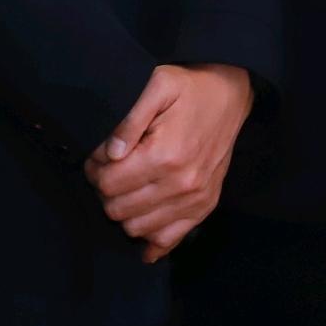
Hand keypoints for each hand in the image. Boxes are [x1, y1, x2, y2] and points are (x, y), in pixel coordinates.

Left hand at [86, 63, 253, 262]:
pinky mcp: (204, 205)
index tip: (100, 157)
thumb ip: (130, 121)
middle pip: (117, 210)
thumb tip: (110, 154)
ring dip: (124, 211)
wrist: (232, 93)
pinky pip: (169, 239)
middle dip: (105, 191)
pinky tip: (143, 224)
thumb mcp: (159, 85)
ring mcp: (194, 198)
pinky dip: (151, 239)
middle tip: (112, 170)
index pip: (107, 184)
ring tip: (129, 187)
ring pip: (137, 228)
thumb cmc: (191, 87)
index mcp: (164, 155)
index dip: (94, 170)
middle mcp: (180, 183)